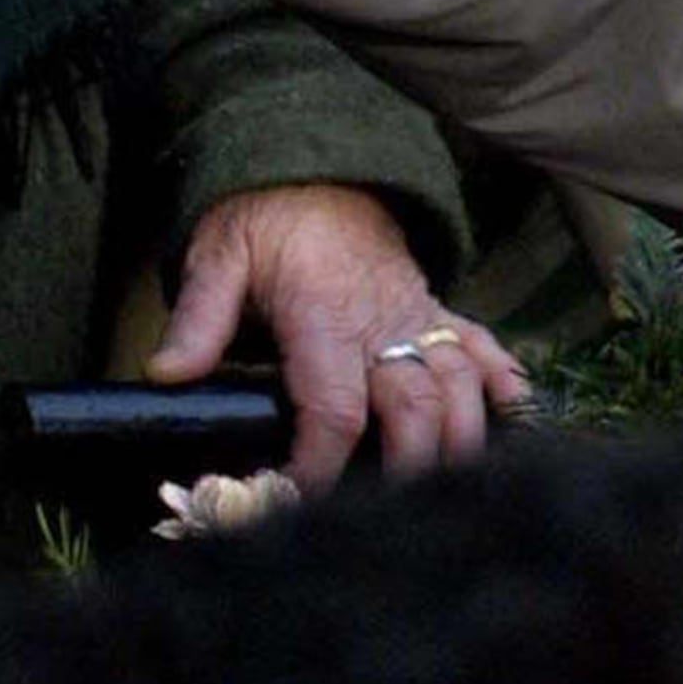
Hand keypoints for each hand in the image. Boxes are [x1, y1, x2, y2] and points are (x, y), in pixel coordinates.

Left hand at [150, 182, 528, 488]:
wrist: (320, 165)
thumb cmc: (266, 218)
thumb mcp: (221, 254)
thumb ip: (199, 316)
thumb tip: (165, 374)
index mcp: (326, 315)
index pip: (334, 407)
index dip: (321, 464)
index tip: (296, 501)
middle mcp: (382, 319)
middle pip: (415, 403)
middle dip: (411, 465)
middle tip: (391, 518)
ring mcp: (417, 313)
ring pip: (461, 381)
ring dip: (465, 436)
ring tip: (458, 491)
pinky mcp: (434, 308)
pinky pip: (484, 344)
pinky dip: (507, 384)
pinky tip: (517, 423)